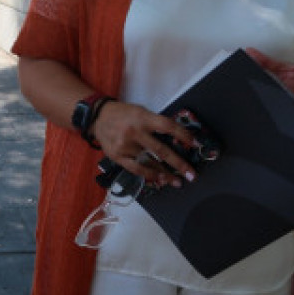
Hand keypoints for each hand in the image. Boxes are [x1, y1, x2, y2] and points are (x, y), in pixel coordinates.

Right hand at [89, 101, 205, 187]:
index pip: (167, 127)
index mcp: (142, 118)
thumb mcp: (141, 112)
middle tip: (191, 174)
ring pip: (149, 163)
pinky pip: (136, 169)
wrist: (98, 117)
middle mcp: (134, 132)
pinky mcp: (117, 156)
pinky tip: (158, 180)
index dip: (183, 135)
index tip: (195, 144)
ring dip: (165, 174)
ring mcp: (125, 146)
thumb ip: (156, 124)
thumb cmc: (124, 114)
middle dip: (178, 163)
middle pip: (161, 150)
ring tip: (177, 182)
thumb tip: (176, 140)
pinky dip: (149, 175)